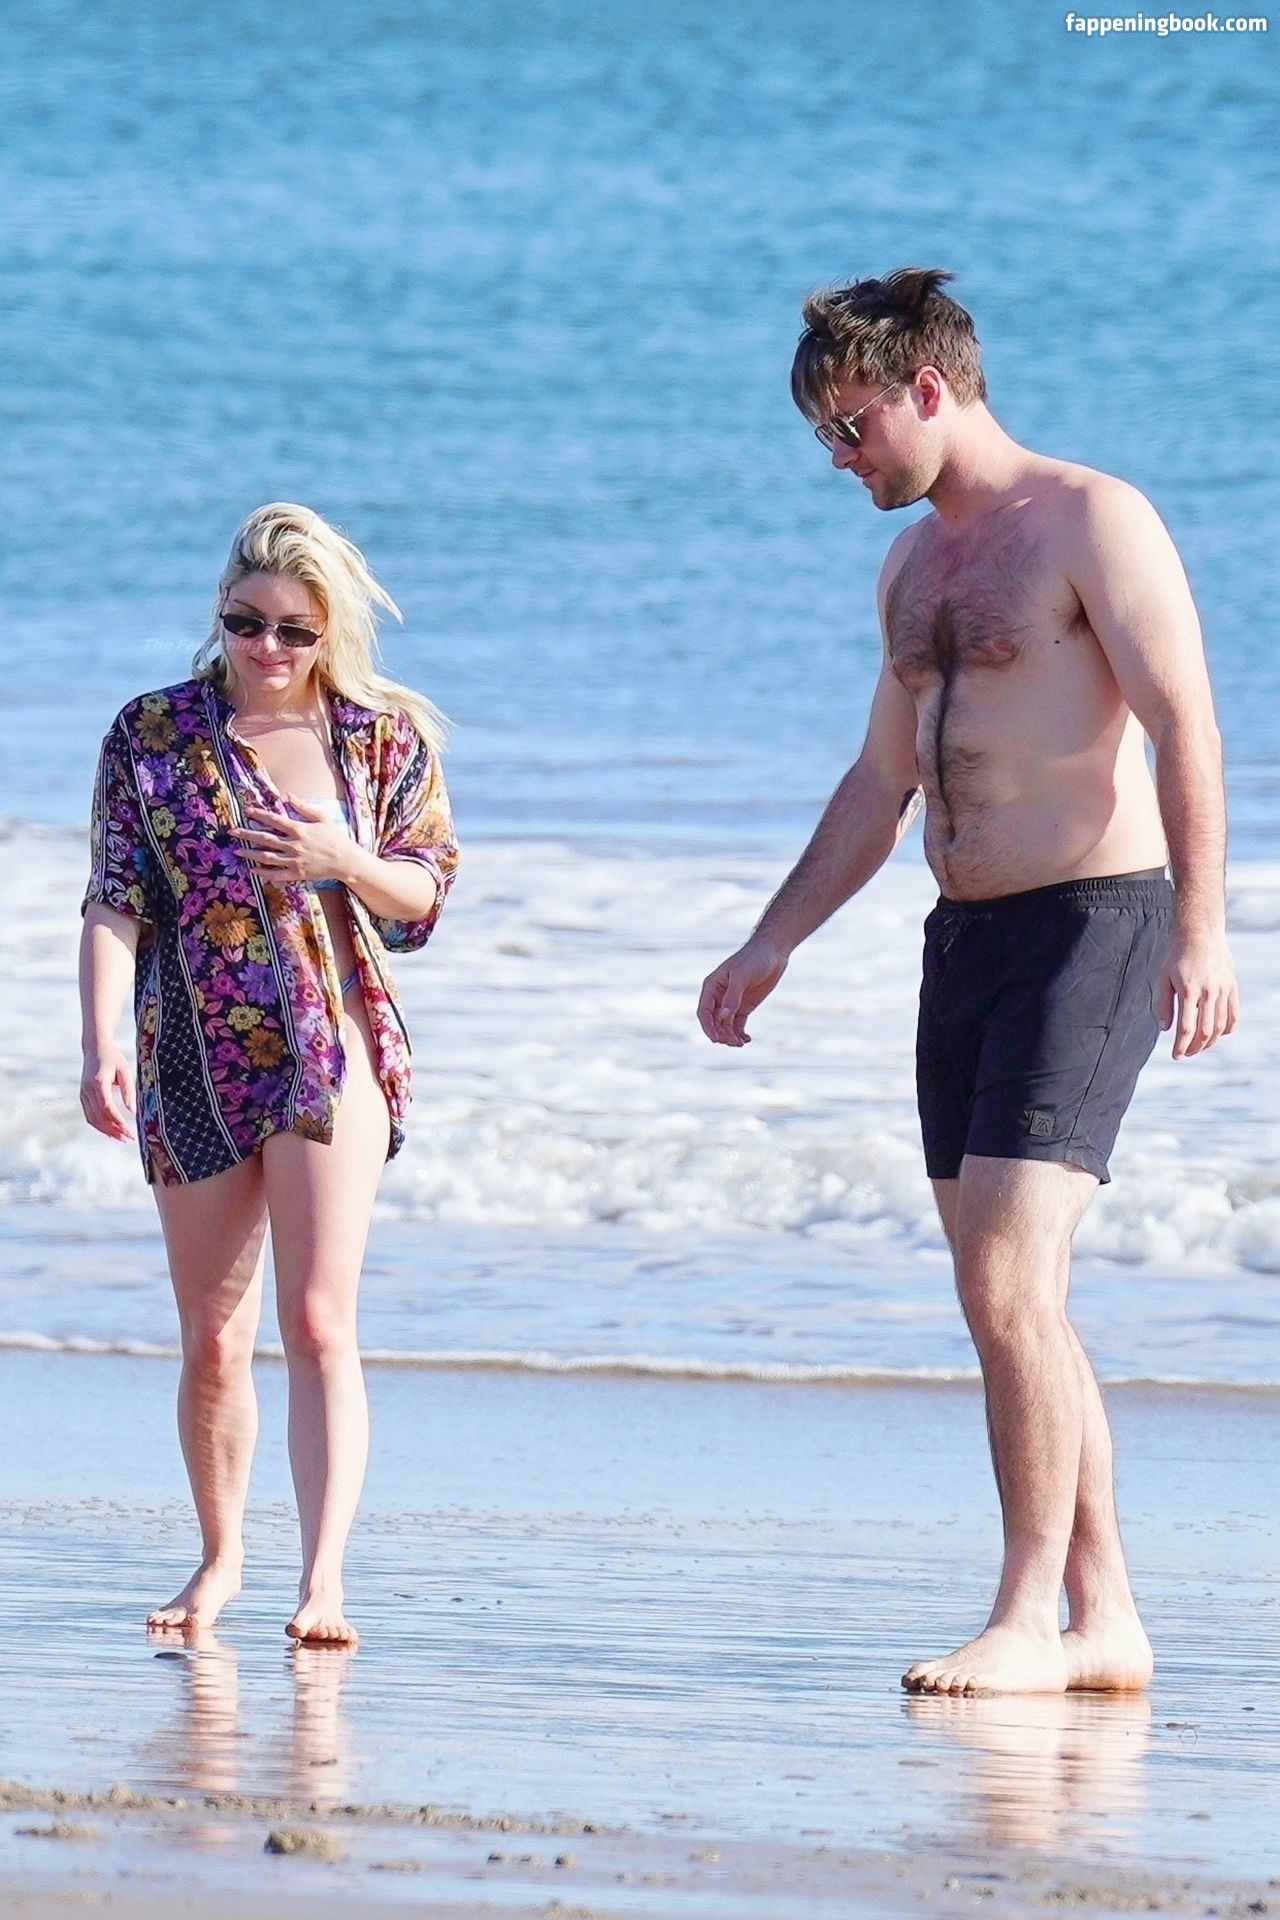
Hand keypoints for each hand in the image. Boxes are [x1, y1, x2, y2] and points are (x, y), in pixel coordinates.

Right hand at [81, 1045, 135, 1141]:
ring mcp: (83, 1094)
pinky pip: (90, 1116)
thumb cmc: (113, 1058)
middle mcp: (87, 1090)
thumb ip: (129, 1090)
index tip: (129, 1131)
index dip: (118, 1122)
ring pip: (92, 1119)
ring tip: (122, 1139)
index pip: (107, 1107)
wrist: (94, 1048)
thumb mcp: (125, 1070)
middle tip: (129, 1138)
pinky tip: (111, 1133)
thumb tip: (133, 1111)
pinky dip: (100, 1126)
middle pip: (99, 1116)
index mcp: (98, 1082)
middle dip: (114, 1130)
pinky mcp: (83, 1097)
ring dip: (107, 1131)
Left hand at [232, 798, 351, 884]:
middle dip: (247, 834)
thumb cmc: (336, 837)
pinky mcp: (297, 874)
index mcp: (299, 829)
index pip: (274, 820)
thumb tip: (287, 794)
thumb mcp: (322, 817)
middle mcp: (294, 845)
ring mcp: (294, 861)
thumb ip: (303, 806)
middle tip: (232, 831)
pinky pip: (276, 874)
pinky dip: (263, 873)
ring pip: (267, 857)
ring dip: (250, 853)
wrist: (346, 860)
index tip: (247, 811)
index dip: (259, 815)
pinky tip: (253, 870)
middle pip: (265, 838)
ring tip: (237, 850)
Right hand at [698, 937, 789, 1047]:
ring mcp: (731, 1002)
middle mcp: (719, 996)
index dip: (707, 1026)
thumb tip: (723, 1017)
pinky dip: (739, 1034)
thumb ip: (732, 997)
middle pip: (714, 1022)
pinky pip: (737, 1025)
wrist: (773, 952)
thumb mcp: (741, 977)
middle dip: (721, 1033)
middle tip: (733, 1041)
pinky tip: (746, 1040)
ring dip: (730, 1036)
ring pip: (725, 1026)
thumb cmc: (754, 959)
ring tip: (740, 1043)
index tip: (716, 1039)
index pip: (704, 1011)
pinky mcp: (744, 1007)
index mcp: (712, 986)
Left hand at [1158, 927, 1239, 1057]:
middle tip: (1185, 1054)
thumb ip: (1163, 1004)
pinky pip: (1234, 1013)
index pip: (1186, 1028)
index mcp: (1188, 991)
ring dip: (1210, 1041)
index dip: (1180, 1046)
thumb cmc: (1177, 955)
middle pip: (1205, 1031)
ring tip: (1199, 1047)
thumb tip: (1165, 1029)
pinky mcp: (1232, 986)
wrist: (1200, 933)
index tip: (1175, 1055)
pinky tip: (1219, 1035)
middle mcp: (1208, 992)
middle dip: (1194, 1048)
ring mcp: (1223, 989)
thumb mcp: (1163, 978)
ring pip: (1220, 1026)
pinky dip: (1228, 1028)